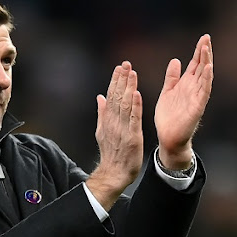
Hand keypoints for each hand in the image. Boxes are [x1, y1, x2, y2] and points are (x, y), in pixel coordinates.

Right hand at [86, 61, 143, 210]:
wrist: (114, 173)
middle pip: (117, 97)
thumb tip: (100, 97)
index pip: (111, 96)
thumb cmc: (111, 153)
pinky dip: (135, 106)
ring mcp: (122, 129)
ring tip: (132, 73)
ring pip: (125, 105)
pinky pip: (134, 119)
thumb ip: (102, 113)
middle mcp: (113, 122)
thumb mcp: (102, 131)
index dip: (115, 80)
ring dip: (128, 88)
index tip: (119, 67)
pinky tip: (137, 94)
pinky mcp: (132, 137)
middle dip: (122, 79)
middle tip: (126, 64)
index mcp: (107, 120)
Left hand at [155, 34, 213, 169]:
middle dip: (204, 53)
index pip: (195, 64)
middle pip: (201, 67)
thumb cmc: (168, 117)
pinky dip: (206, 80)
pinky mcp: (197, 108)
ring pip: (204, 77)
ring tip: (207, 49)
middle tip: (207, 37)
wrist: (168, 137)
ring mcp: (196, 98)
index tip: (203, 38)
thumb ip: (171, 78)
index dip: (199, 51)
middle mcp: (193, 89)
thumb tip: (176, 60)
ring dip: (206, 63)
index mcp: (186, 84)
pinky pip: (204, 92)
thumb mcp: (167, 92)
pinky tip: (208, 69)